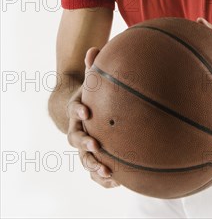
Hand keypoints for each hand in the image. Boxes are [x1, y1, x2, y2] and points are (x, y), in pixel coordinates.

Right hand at [66, 47, 120, 187]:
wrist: (83, 113)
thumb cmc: (91, 93)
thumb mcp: (91, 79)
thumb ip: (93, 66)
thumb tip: (94, 47)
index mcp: (77, 110)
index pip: (74, 110)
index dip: (78, 110)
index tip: (87, 111)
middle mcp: (77, 129)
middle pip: (75, 139)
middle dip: (85, 143)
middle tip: (95, 144)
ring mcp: (84, 145)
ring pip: (84, 158)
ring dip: (94, 165)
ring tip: (106, 171)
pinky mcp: (93, 156)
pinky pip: (95, 169)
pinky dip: (103, 178)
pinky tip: (118, 182)